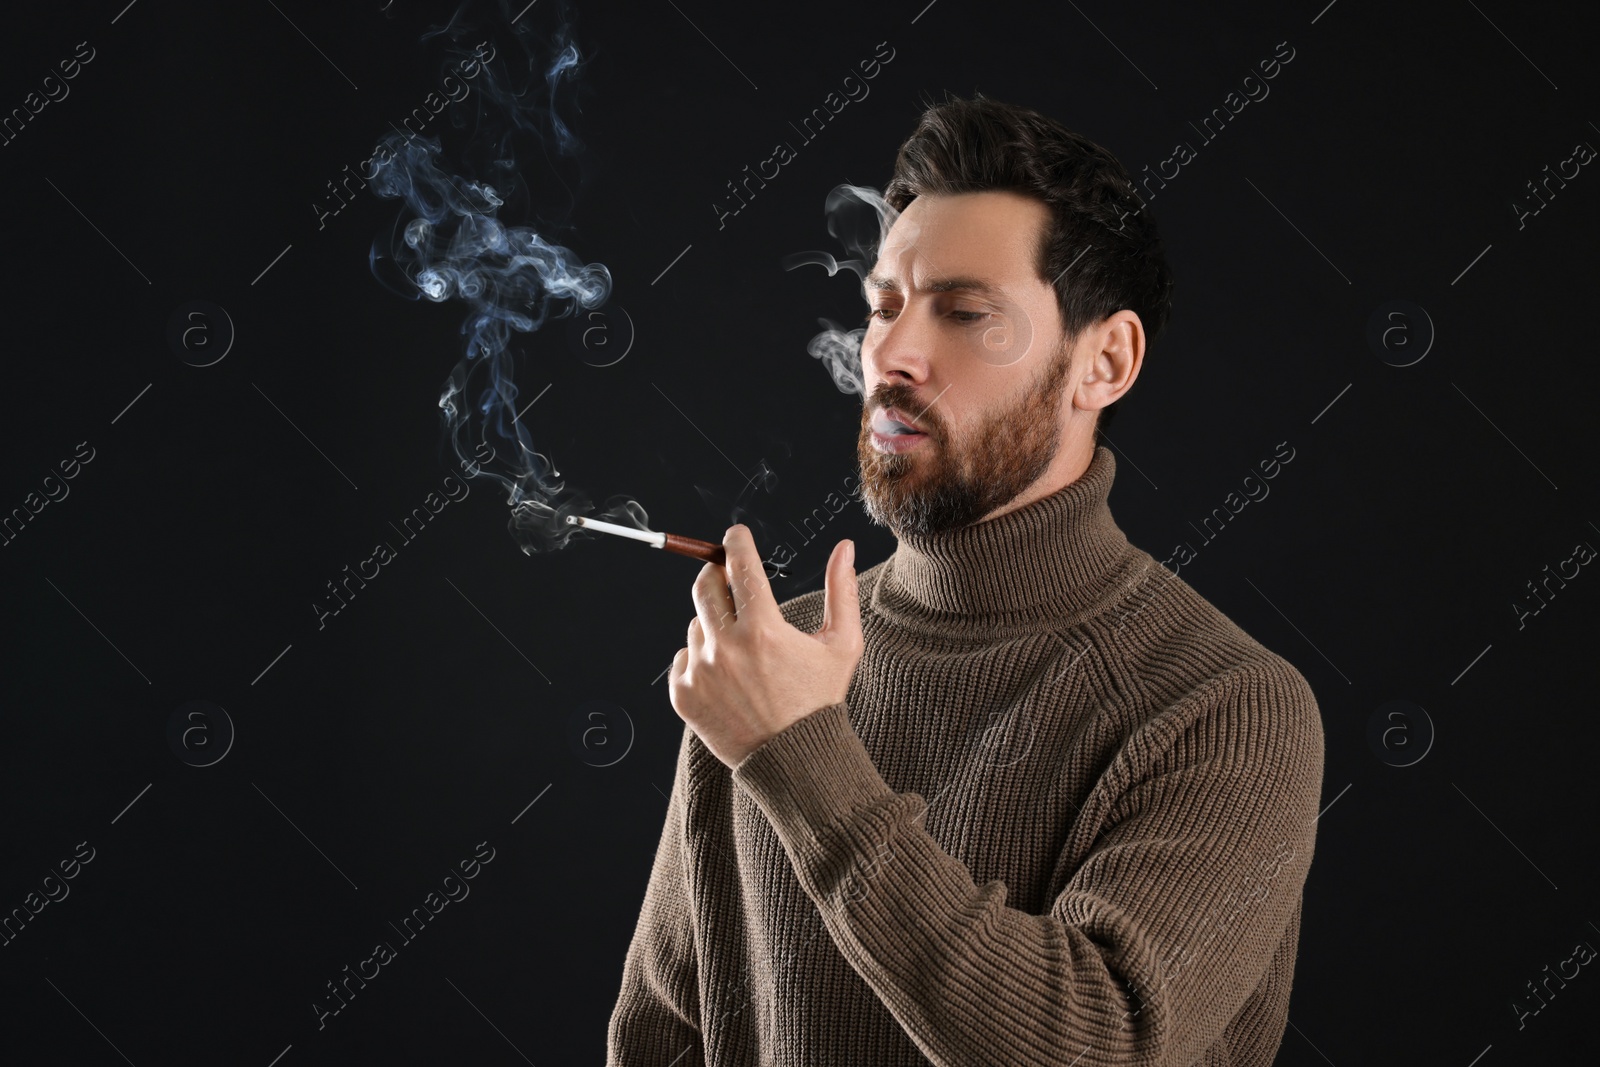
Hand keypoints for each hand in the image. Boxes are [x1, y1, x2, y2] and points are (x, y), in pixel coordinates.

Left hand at [668, 525, 862, 768]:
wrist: (794, 761)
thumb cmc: (820, 700)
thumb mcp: (842, 645)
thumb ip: (842, 591)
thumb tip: (844, 546)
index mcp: (763, 630)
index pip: (740, 565)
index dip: (737, 542)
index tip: (735, 535)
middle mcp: (726, 648)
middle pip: (705, 585)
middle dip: (717, 574)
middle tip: (731, 580)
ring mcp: (701, 672)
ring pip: (696, 623)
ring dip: (714, 623)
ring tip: (743, 650)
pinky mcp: (684, 694)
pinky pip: (683, 658)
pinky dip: (701, 659)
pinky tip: (728, 677)